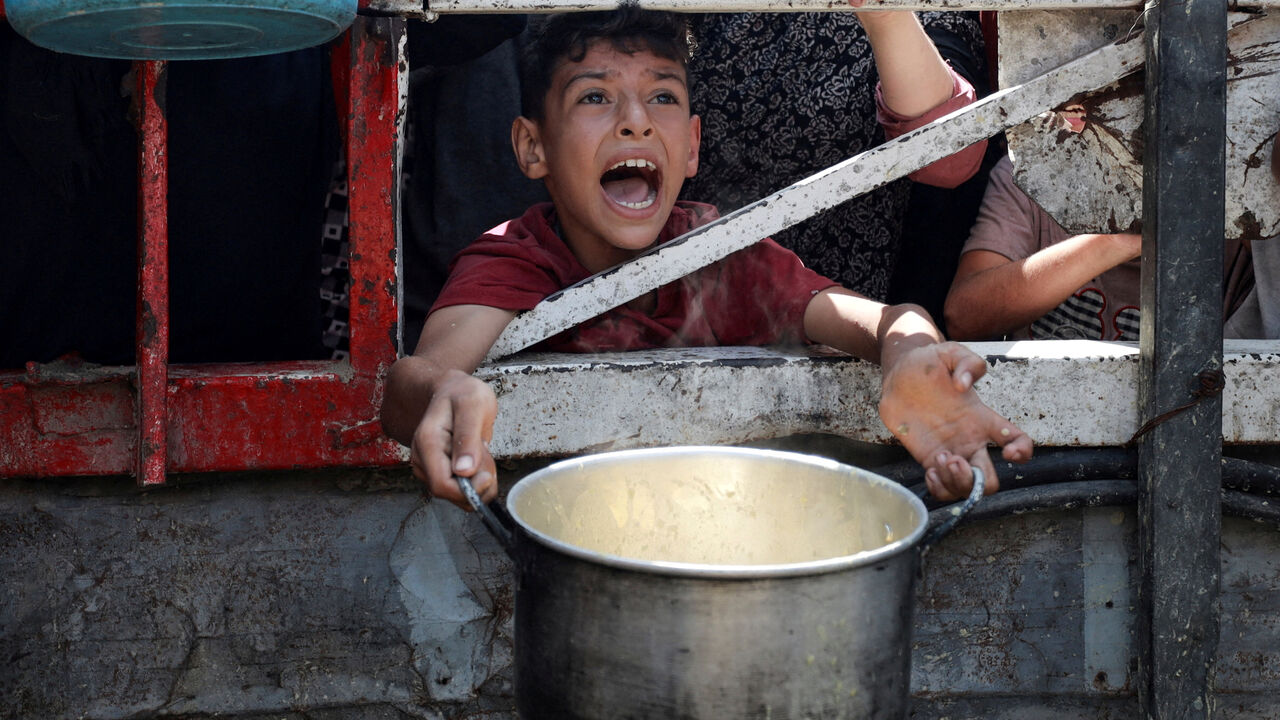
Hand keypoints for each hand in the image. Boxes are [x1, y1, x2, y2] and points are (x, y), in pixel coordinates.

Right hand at [409, 369, 498, 509]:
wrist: (453, 390)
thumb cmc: (462, 394)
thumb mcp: (473, 406)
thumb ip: (468, 438)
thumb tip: (464, 471)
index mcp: (428, 443)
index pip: (442, 486)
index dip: (468, 489)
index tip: (487, 474)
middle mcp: (422, 459)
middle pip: (451, 494)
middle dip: (477, 483)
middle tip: (485, 452)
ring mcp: (429, 467)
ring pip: (459, 495)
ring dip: (479, 480)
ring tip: (481, 449)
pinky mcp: (439, 472)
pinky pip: (462, 490)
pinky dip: (477, 479)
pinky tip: (478, 458)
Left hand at [878, 342, 1032, 500]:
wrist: (899, 374)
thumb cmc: (929, 363)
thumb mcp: (951, 353)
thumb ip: (967, 363)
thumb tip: (964, 385)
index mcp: (983, 418)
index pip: (1018, 440)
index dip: (1022, 452)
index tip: (1008, 453)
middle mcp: (971, 440)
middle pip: (990, 479)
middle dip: (977, 479)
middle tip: (954, 459)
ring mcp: (950, 451)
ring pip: (966, 487)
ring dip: (955, 482)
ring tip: (939, 461)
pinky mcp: (928, 458)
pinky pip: (941, 488)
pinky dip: (939, 488)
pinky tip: (930, 472)